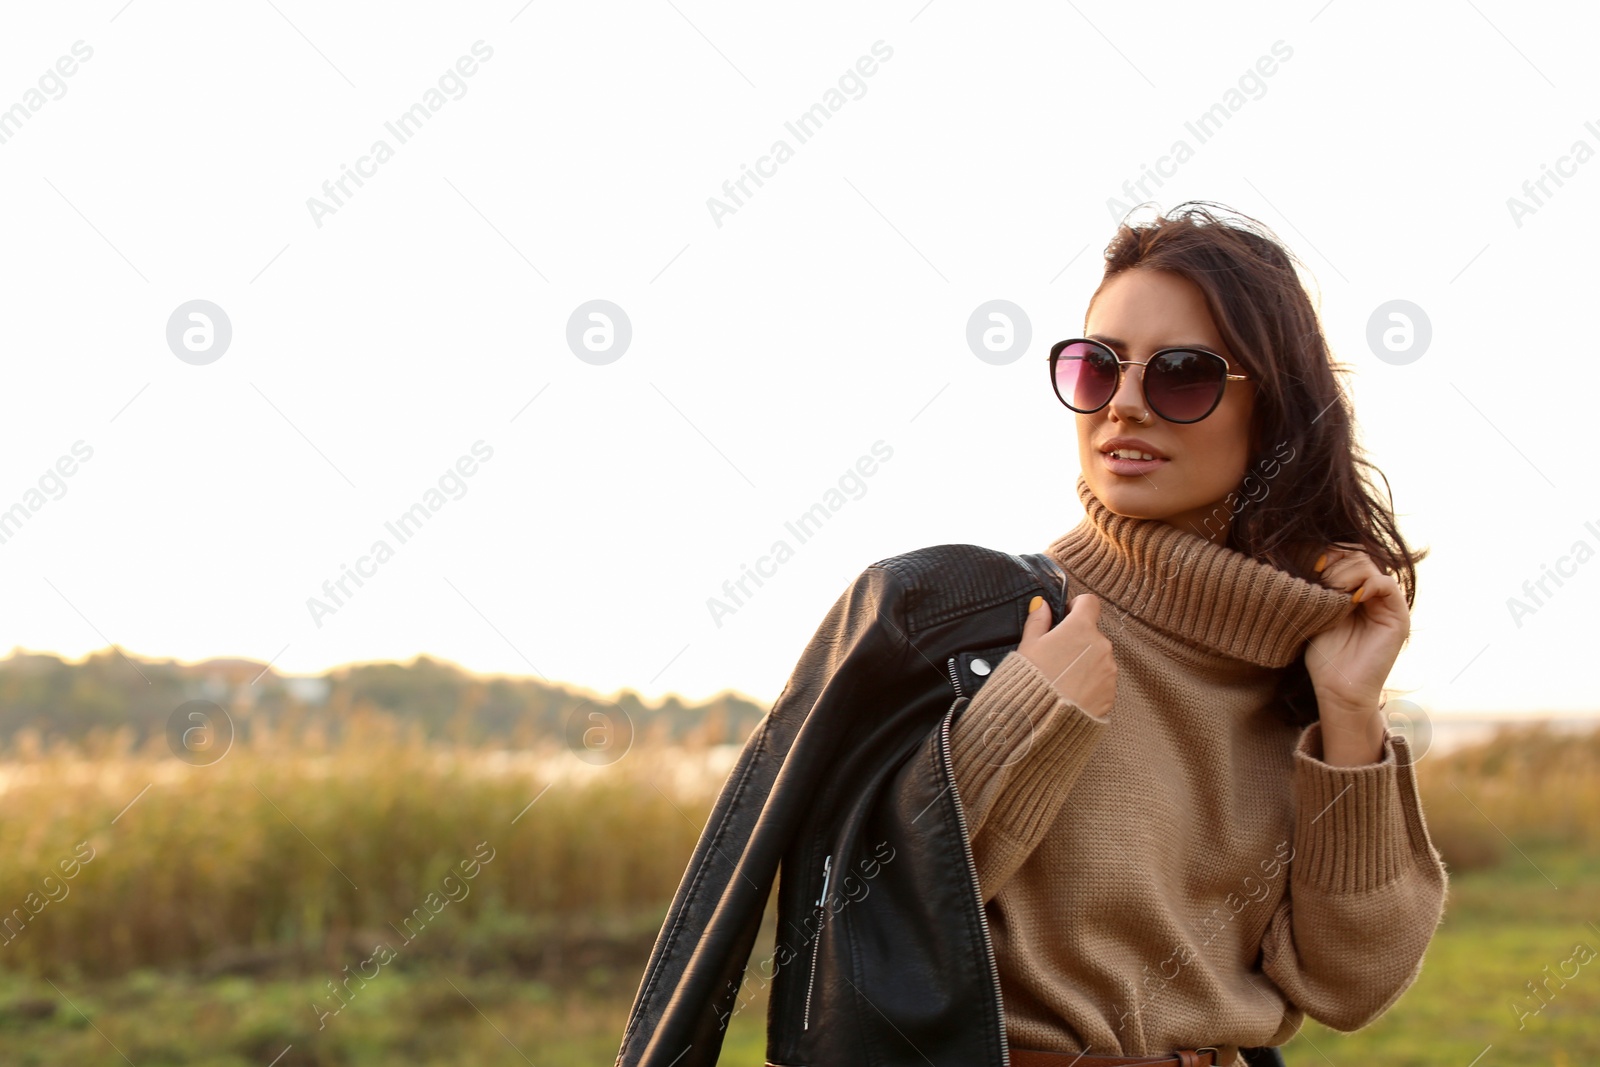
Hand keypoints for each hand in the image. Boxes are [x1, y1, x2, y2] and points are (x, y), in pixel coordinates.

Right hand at [1016, 593, 1116, 720]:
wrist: (1044, 721)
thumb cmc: (1032, 680)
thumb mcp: (1028, 646)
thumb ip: (1038, 620)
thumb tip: (1042, 604)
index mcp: (1080, 628)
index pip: (1089, 602)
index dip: (1076, 606)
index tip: (1065, 616)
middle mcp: (1101, 645)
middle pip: (1092, 633)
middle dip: (1077, 640)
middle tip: (1056, 655)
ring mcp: (1109, 669)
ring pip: (1098, 657)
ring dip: (1085, 661)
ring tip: (1062, 678)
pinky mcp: (1111, 691)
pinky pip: (1102, 679)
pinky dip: (1090, 682)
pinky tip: (1071, 692)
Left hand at [1305, 543, 1408, 725]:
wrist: (1339, 689)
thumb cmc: (1325, 656)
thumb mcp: (1316, 614)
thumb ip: (1319, 588)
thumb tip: (1308, 559)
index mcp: (1353, 592)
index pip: (1346, 556)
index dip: (1329, 554)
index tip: (1311, 564)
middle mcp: (1372, 595)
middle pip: (1357, 557)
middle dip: (1336, 563)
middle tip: (1320, 578)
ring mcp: (1386, 605)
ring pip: (1370, 566)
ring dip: (1347, 573)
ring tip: (1331, 589)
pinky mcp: (1397, 617)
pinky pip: (1387, 585)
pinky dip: (1367, 585)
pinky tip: (1350, 598)